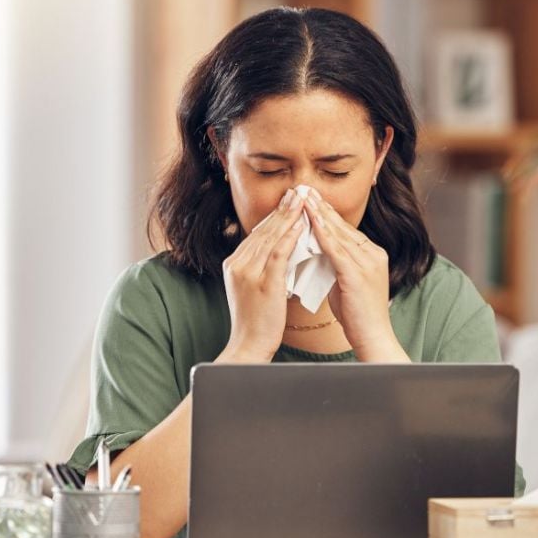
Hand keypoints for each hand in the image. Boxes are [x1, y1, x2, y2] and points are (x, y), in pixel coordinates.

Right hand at [217, 189, 305, 362]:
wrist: (248, 346)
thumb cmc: (256, 322)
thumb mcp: (252, 289)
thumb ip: (260, 268)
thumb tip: (276, 252)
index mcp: (235, 264)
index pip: (257, 233)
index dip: (275, 215)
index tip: (289, 201)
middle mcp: (238, 264)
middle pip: (263, 230)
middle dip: (282, 209)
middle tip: (298, 191)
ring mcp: (248, 273)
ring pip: (270, 238)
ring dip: (288, 216)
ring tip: (302, 200)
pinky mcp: (262, 283)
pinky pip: (278, 254)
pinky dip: (290, 237)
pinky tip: (301, 225)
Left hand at [303, 188, 408, 361]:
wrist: (373, 337)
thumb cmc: (358, 316)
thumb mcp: (347, 283)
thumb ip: (337, 264)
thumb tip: (319, 251)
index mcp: (373, 255)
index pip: (346, 229)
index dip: (327, 213)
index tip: (310, 199)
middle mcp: (373, 254)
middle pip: (343, 225)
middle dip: (321, 207)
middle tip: (304, 189)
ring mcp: (368, 263)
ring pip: (339, 233)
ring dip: (319, 214)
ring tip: (303, 198)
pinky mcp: (358, 274)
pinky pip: (336, 249)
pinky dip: (322, 233)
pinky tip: (310, 221)